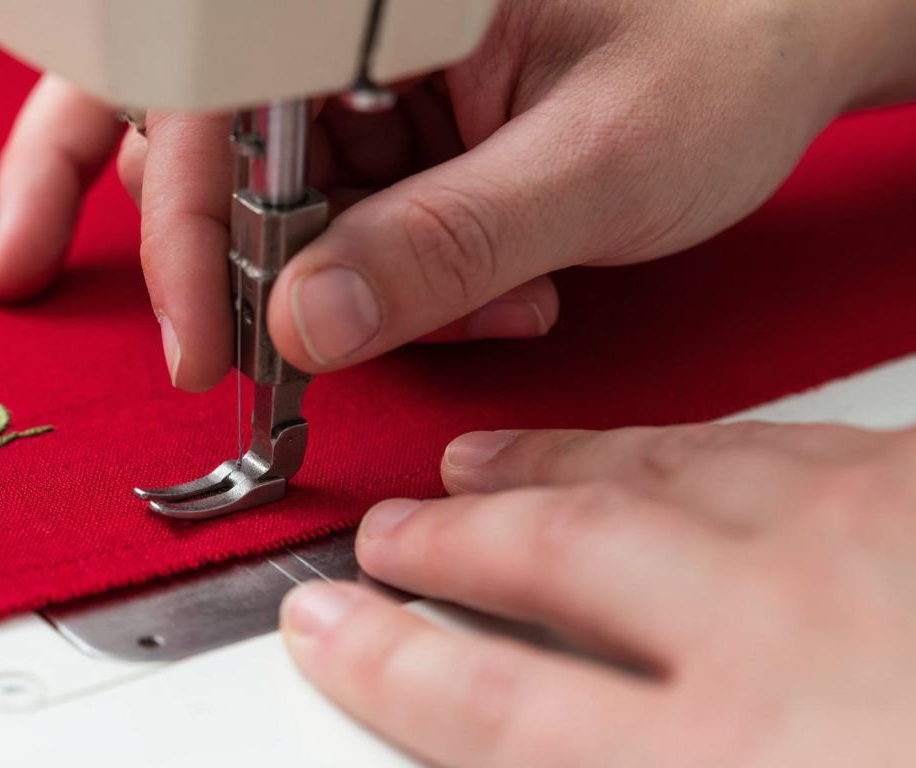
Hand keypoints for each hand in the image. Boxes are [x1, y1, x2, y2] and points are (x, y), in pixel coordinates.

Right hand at [0, 0, 910, 390]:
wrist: (771, 57)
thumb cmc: (715, 59)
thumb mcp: (594, 161)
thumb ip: (449, 242)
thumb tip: (305, 322)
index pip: (209, 93)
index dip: (182, 222)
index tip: (201, 340)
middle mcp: (341, 21)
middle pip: (194, 145)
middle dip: (236, 266)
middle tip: (256, 350)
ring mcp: (354, 78)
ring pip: (259, 201)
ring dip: (335, 290)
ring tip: (477, 305)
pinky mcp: (378, 130)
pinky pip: (325, 223)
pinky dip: (377, 286)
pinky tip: (475, 294)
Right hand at [280, 421, 915, 766]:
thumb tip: (556, 757)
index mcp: (742, 759)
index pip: (500, 704)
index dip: (388, 664)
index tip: (325, 628)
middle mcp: (775, 629)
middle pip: (556, 556)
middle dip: (451, 539)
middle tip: (390, 532)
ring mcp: (857, 540)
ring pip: (654, 473)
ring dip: (551, 465)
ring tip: (485, 462)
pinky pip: (774, 440)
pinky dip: (690, 441)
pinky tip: (671, 443)